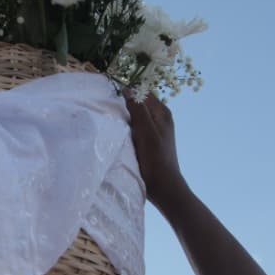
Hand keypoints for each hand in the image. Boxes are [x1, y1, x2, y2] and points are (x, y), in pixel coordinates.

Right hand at [124, 92, 187, 214]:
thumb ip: (138, 109)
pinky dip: (128, 128)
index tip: (114, 98)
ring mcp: (155, 130)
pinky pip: (136, 127)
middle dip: (127, 105)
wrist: (163, 186)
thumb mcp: (146, 131)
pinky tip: (121, 134)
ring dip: (126, 117)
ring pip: (137, 116)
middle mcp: (160, 118)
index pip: (143, 92)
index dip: (129, 92)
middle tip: (112, 111)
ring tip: (115, 122)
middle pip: (140, 103)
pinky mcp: (149, 141)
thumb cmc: (155, 158)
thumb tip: (128, 89)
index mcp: (162, 112)